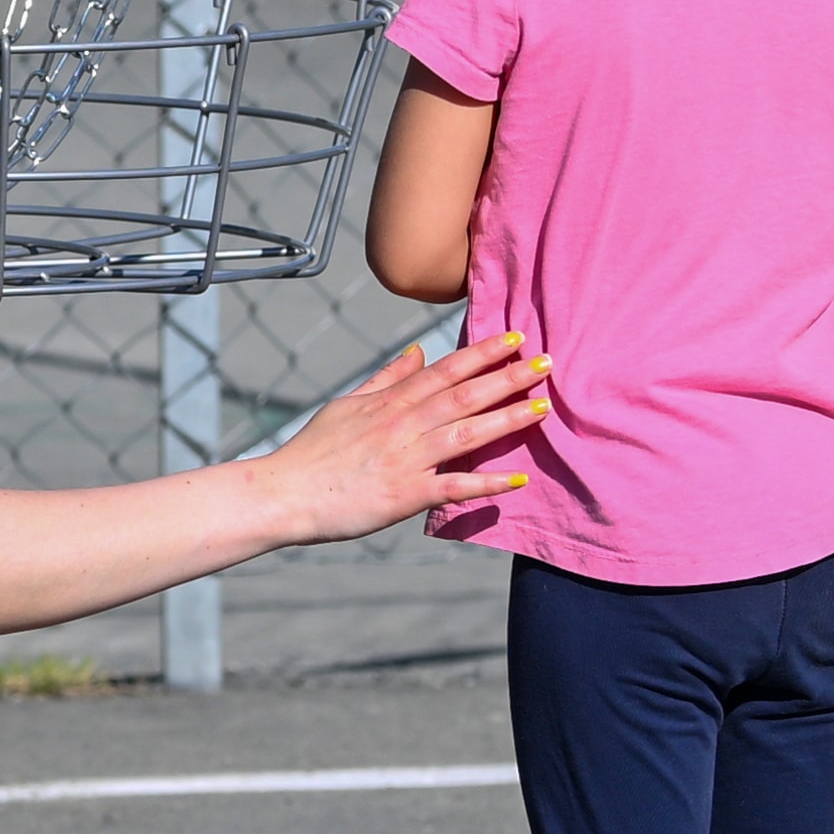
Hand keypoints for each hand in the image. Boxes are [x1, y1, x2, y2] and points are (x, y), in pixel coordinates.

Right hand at [264, 332, 546, 544]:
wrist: (286, 492)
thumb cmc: (314, 450)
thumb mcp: (348, 404)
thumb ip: (387, 379)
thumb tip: (417, 352)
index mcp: (391, 401)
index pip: (447, 369)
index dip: (484, 353)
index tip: (516, 337)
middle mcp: (404, 424)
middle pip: (465, 394)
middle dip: (508, 377)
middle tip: (547, 363)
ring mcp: (408, 459)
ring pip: (467, 433)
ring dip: (507, 420)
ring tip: (542, 409)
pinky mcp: (407, 495)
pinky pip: (454, 486)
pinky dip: (487, 482)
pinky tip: (518, 479)